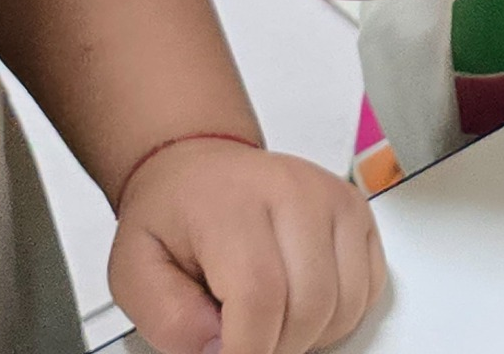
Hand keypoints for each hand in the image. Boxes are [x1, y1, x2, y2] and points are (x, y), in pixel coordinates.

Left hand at [110, 138, 385, 353]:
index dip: (248, 351)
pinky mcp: (357, 212)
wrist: (199, 167)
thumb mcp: (135, 268)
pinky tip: (300, 304)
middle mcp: (293, 193)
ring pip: (344, 304)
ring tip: (269, 322)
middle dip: (276, 348)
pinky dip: (338, 315)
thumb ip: (167, 317)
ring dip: (309, 335)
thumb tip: (216, 350)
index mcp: (232, 204)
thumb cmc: (172, 214)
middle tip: (243, 343)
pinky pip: (368, 289)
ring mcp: (332, 200)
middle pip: (309, 306)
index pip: (259, 297)